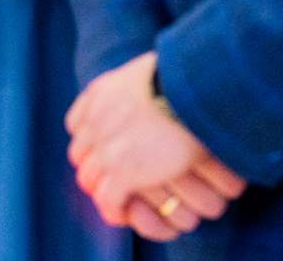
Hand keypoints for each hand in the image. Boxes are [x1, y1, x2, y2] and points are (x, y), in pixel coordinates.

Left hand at [66, 52, 245, 239]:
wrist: (204, 90)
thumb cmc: (193, 80)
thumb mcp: (152, 71)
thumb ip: (139, 83)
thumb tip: (146, 86)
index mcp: (101, 92)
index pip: (77, 124)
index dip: (92, 143)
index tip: (107, 151)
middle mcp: (97, 119)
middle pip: (80, 154)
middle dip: (95, 168)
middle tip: (114, 180)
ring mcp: (107, 146)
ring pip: (90, 180)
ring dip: (104, 190)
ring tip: (121, 200)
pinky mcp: (123, 171)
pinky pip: (107, 201)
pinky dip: (115, 209)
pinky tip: (128, 211)